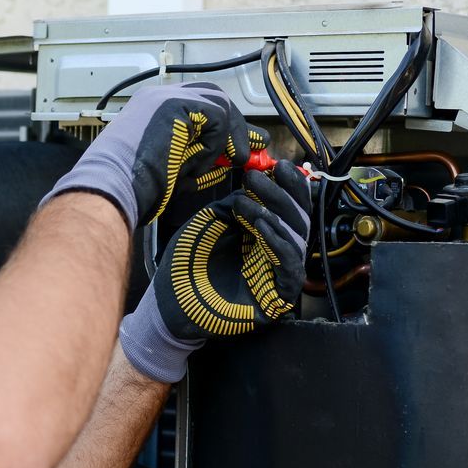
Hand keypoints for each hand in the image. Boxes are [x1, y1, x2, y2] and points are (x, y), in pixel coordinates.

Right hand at [40, 82, 263, 228]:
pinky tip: (199, 162)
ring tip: (212, 165)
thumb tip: (237, 155)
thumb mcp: (176, 168)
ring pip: (218, 104)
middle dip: (236, 124)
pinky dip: (215, 143)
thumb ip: (203, 156)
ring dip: (224, 138)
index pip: (200, 106)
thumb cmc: (135, 188)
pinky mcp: (175, 103)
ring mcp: (166, 96)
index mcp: (153, 110)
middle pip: (213, 96)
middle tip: (255, 147)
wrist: (112, 188)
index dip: (225, 126)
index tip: (242, 148)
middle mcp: (159, 96)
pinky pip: (216, 116)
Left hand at [117, 168, 311, 382]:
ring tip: (245, 202)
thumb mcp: (212, 222)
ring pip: (297, 238)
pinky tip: (261, 226)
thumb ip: (238, 203)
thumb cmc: (186, 263)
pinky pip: (290, 265)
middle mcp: (276, 255)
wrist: (169, 301)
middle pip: (298, 219)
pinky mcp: (278, 298)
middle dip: (281, 194)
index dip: (290, 186)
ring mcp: (278, 276)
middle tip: (258, 177)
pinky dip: (279, 242)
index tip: (280, 165)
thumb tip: (259, 181)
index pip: (289, 208)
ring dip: (274, 213)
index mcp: (264, 237)